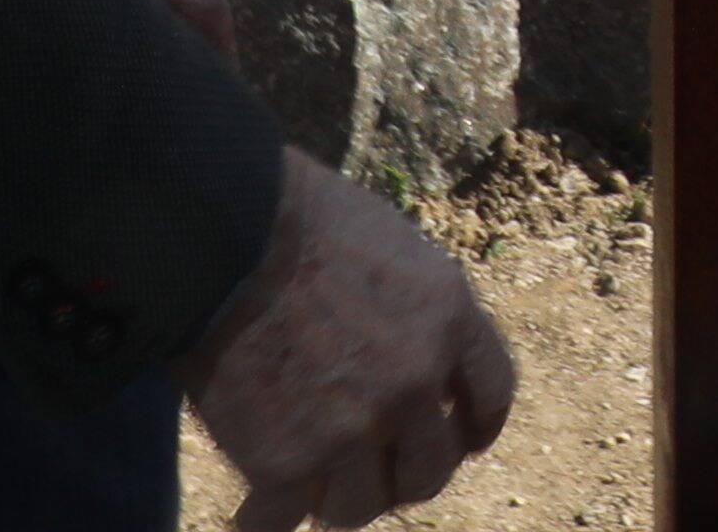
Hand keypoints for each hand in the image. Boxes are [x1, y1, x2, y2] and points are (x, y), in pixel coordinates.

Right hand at [181, 147, 515, 527]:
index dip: (473, 426)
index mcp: (448, 317)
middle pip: (431, 469)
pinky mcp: (284, 462)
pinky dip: (265, 518)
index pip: (492, 395)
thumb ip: (415, 309)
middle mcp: (413, 382)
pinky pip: (281, 521)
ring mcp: (351, 429)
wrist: (226, 232)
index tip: (457, 438)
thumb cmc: (298, 217)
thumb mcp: (392, 245)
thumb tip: (415, 350)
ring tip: (312, 490)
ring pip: (361, 506)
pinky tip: (255, 511)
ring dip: (338, 501)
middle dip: (405, 476)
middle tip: (377, 474)